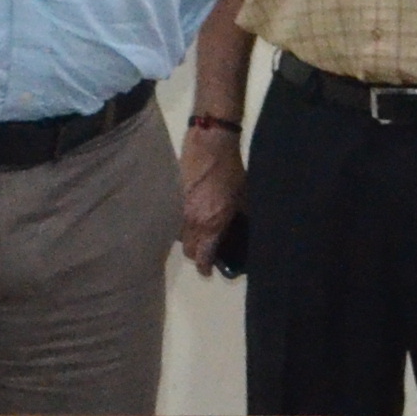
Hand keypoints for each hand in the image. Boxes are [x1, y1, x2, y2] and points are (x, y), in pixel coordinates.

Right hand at [178, 122, 244, 271]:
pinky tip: (193, 212)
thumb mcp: (243, 197)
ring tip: (201, 231)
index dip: (204, 268)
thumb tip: (244, 228)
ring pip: (180, 235)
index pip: (202, 256)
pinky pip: (175, 218)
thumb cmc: (231, 170)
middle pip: (188, 250)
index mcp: (210, 224)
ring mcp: (179, 209)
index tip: (208, 272)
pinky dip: (183, 222)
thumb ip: (241, 217)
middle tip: (207, 250)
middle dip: (197, 254)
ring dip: (189, 238)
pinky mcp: (172, 196)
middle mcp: (191, 221)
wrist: (209, 143)